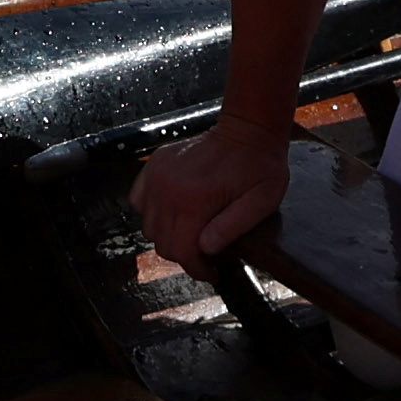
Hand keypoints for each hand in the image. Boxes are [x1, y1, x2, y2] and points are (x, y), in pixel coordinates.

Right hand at [127, 113, 295, 267]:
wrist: (246, 128)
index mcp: (194, 200)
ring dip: (168, 235)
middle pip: (162, 242)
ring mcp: (156, 177)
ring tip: (191, 232)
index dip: (196, 269)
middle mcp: (168, 189)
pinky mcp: (153, 167)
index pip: (181, 251)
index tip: (212, 272)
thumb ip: (233, 226)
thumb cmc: (259, 166)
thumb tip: (205, 248)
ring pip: (149, 226)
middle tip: (205, 254)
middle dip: (184, 254)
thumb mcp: (262, 200)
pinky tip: (173, 212)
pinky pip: (139, 202)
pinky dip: (152, 213)